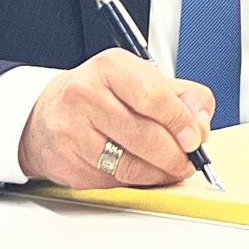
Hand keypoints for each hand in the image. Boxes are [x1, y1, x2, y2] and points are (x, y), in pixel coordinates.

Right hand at [16, 49, 214, 188]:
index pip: (155, 96)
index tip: (196, 138)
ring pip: (129, 164)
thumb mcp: (140, 79)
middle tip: (188, 160)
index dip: (181, 122)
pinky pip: (112, 180)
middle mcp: (86, 94)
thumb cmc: (100, 94)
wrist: (46, 113)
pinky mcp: (66, 162)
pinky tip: (141, 172)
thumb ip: (180, 95)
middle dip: (175, 154)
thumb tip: (202, 121)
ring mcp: (72, 130)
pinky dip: (134, 181)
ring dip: (159, 173)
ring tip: (171, 169)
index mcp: (110, 66)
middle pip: (145, 135)